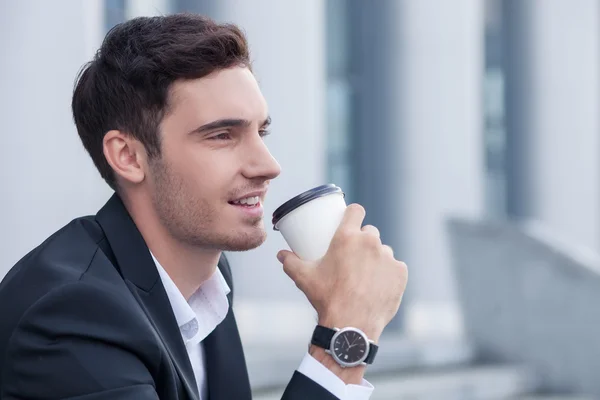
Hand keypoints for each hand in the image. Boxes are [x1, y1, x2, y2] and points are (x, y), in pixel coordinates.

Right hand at [277, 204, 407, 342]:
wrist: (351, 325)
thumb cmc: (327, 298)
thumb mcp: (304, 278)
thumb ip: (291, 262)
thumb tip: (281, 254)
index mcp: (347, 237)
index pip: (356, 210)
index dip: (354, 213)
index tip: (351, 219)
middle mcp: (370, 242)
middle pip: (370, 232)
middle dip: (363, 240)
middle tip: (354, 255)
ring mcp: (388, 257)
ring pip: (383, 251)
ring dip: (377, 257)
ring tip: (367, 274)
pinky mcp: (400, 273)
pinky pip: (396, 268)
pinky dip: (389, 274)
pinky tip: (380, 284)